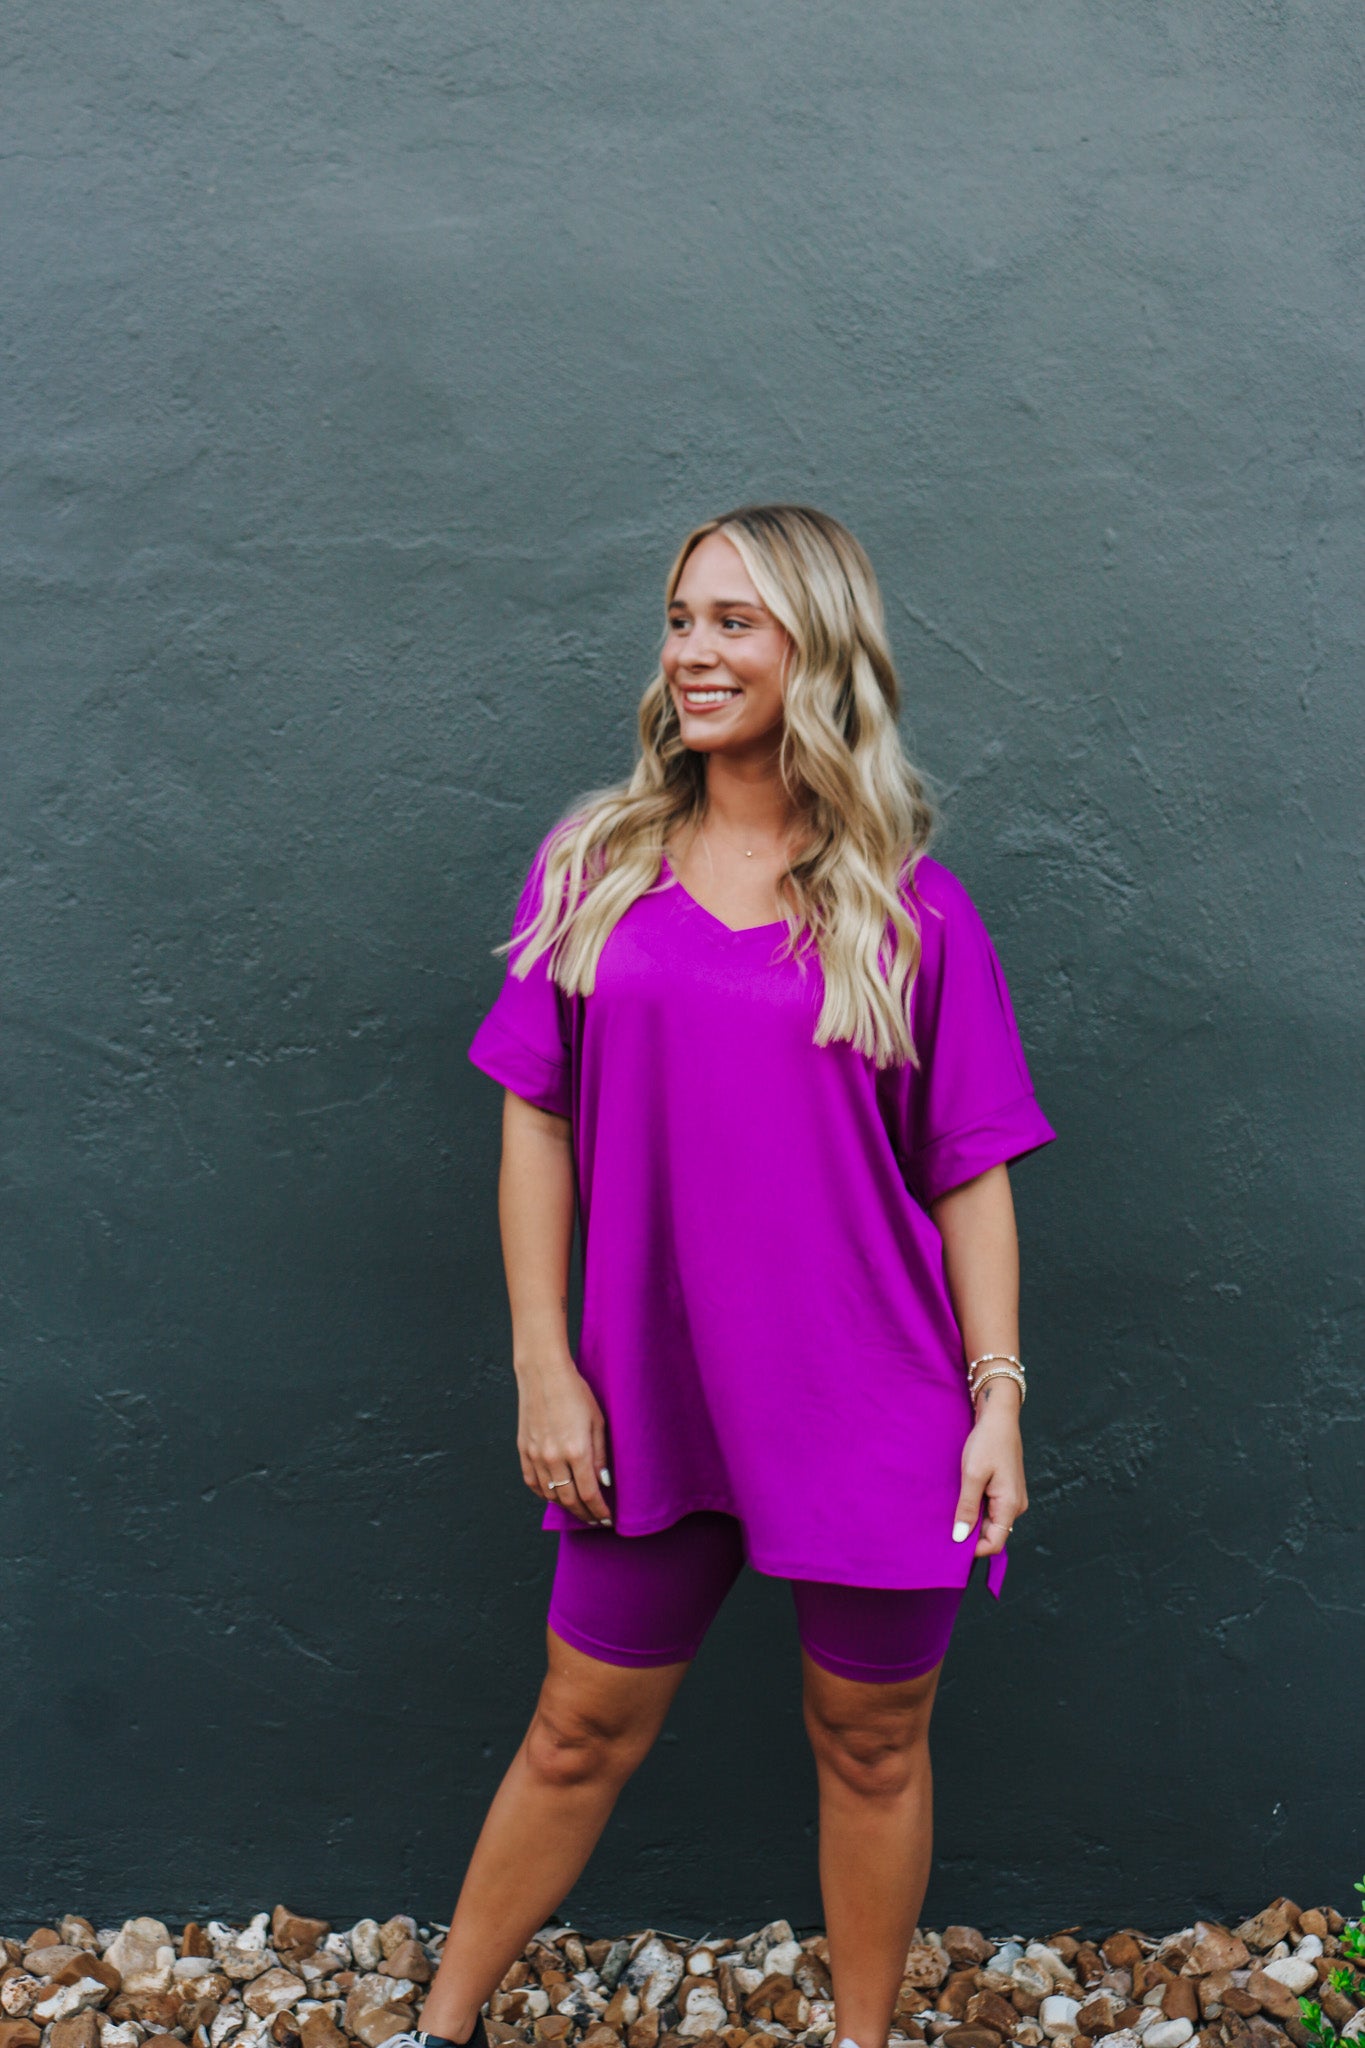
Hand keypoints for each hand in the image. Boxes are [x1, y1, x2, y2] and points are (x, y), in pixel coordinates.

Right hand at [516, 1356, 613, 1526]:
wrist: (543, 1374)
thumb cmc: (575, 1393)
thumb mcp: (598, 1422)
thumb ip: (600, 1455)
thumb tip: (604, 1482)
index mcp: (576, 1451)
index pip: (589, 1494)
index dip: (599, 1511)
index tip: (607, 1519)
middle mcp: (554, 1458)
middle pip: (569, 1500)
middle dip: (584, 1514)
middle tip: (594, 1519)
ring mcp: (535, 1456)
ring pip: (550, 1495)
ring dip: (566, 1506)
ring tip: (578, 1509)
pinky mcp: (523, 1450)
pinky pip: (532, 1483)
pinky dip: (544, 1494)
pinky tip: (554, 1495)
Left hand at [952, 1396, 1026, 1558]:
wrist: (999, 1416)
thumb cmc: (987, 1442)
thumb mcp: (972, 1475)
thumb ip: (967, 1508)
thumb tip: (961, 1537)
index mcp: (1010, 1505)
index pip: (995, 1543)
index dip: (974, 1550)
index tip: (951, 1544)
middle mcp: (1016, 1505)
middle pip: (993, 1533)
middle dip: (971, 1534)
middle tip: (946, 1526)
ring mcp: (1012, 1497)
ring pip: (991, 1521)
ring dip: (973, 1519)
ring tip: (952, 1509)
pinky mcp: (1007, 1488)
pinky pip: (992, 1508)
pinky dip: (977, 1508)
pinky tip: (962, 1498)